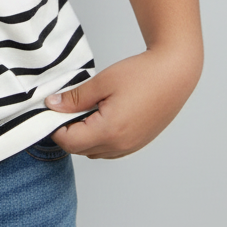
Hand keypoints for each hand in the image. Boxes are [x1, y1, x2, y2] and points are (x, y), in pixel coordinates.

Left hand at [45, 47, 200, 158]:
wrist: (174, 74)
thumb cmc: (141, 75)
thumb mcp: (102, 82)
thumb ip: (75, 98)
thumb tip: (52, 105)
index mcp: (109, 132)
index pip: (69, 142)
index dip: (55, 127)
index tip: (52, 108)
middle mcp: (120, 146)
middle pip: (80, 149)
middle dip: (67, 131)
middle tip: (65, 106)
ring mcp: (130, 147)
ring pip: (94, 151)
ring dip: (82, 136)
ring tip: (83, 108)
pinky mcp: (137, 143)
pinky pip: (109, 149)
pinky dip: (98, 137)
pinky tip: (100, 114)